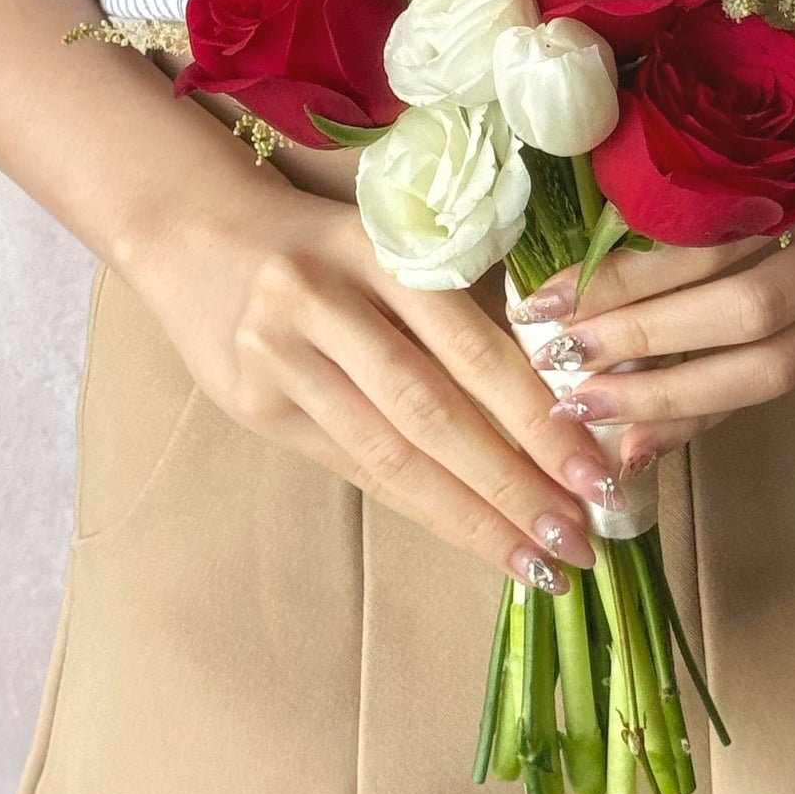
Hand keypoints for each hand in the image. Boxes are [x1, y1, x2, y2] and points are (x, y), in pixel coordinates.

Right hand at [119, 158, 605, 591]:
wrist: (198, 232)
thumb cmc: (331, 240)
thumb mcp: (399, 247)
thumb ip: (466, 308)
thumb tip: (564, 399)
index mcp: (382, 252)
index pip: (472, 350)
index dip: (537, 421)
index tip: (596, 478)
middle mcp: (324, 303)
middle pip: (431, 414)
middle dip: (511, 486)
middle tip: (577, 542)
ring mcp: (280, 359)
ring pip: (388, 454)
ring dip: (468, 516)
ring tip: (534, 561)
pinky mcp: (254, 406)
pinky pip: (351, 465)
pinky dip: (417, 504)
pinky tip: (468, 533)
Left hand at [514, 101, 794, 466]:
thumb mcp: (776, 123)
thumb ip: (704, 172)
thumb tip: (584, 236)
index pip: (723, 233)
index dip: (631, 276)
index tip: (550, 298)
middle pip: (751, 310)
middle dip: (647, 342)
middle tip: (562, 364)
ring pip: (773, 369)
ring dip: (673, 398)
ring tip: (593, 412)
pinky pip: (782, 386)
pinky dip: (710, 415)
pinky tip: (649, 440)